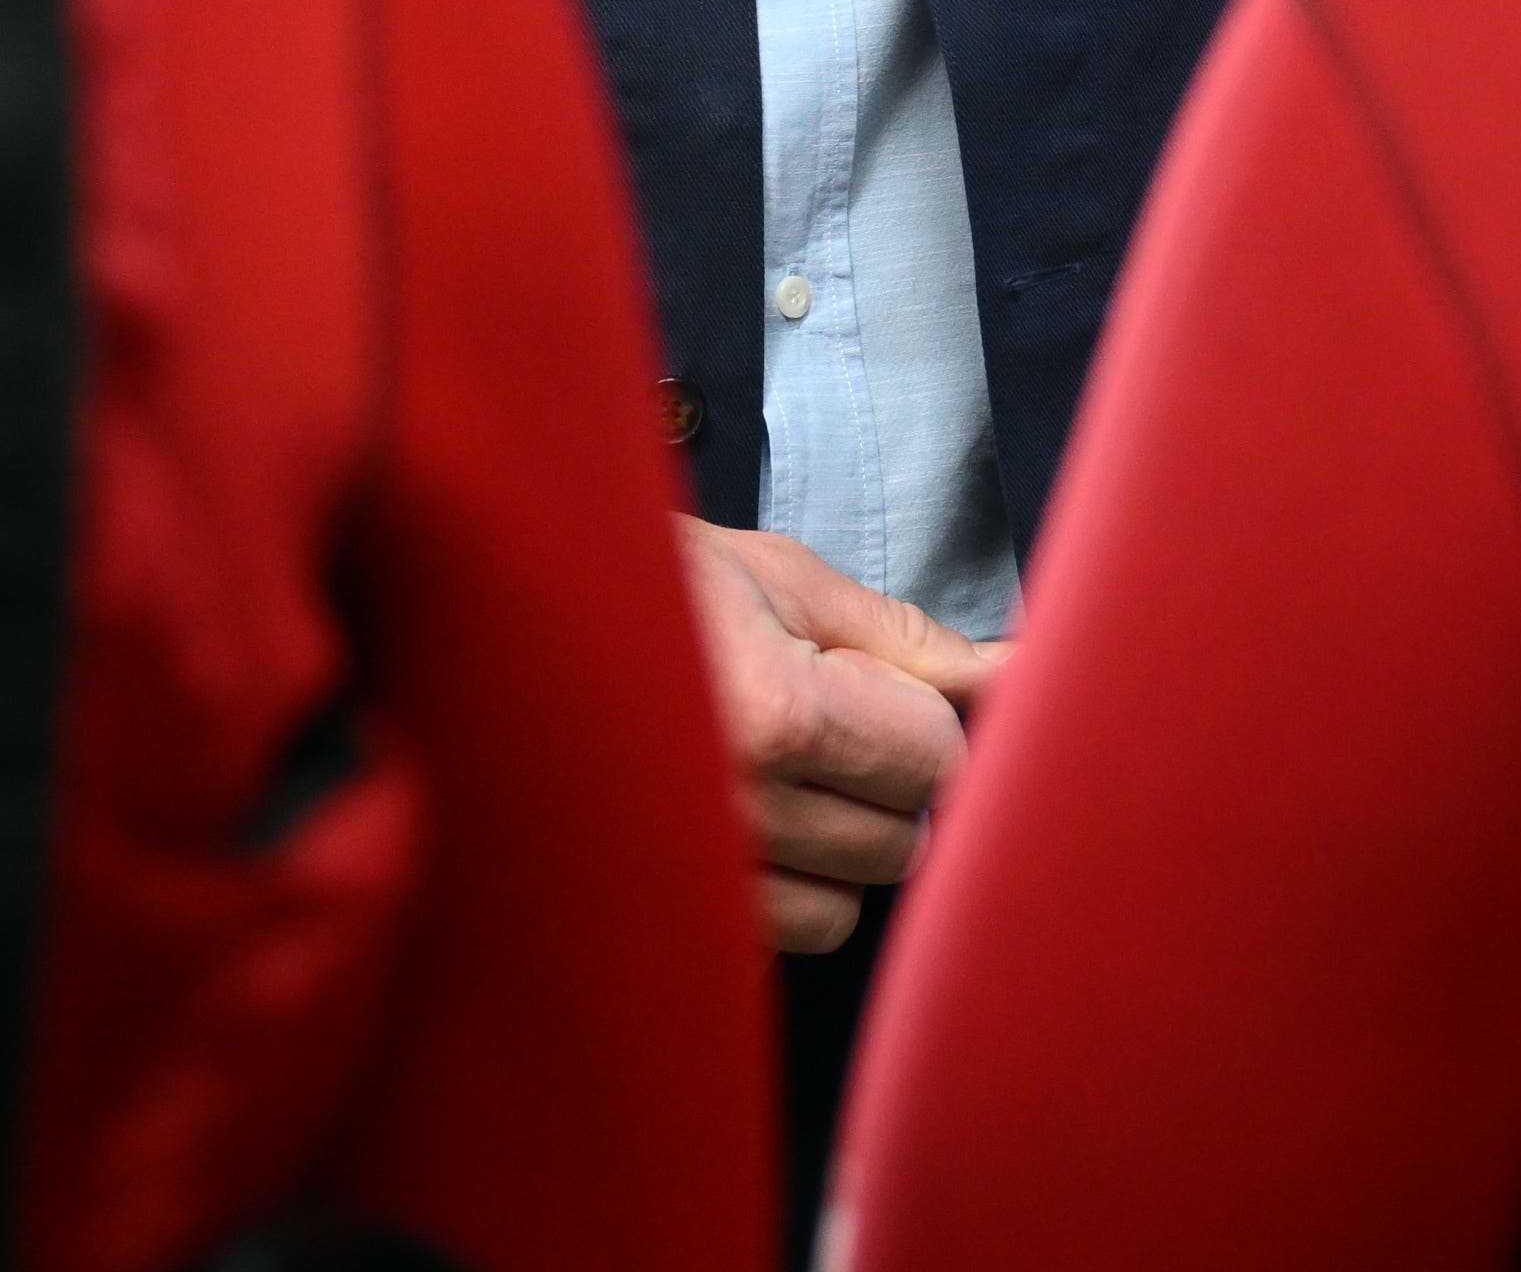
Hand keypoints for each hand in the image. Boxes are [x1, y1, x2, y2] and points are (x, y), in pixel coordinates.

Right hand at [677, 514, 1007, 954]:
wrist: (502, 625)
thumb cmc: (645, 583)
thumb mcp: (778, 579)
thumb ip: (906, 641)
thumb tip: (1018, 671)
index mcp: (775, 717)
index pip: (935, 762)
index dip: (919, 716)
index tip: (868, 685)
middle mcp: (735, 815)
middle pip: (899, 844)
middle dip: (879, 782)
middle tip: (814, 719)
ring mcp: (693, 880)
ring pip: (842, 908)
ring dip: (828, 847)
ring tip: (766, 772)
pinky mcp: (665, 921)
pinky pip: (773, 942)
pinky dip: (773, 892)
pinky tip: (730, 822)